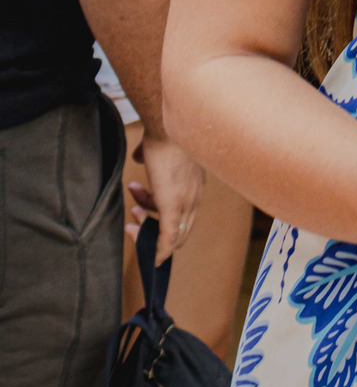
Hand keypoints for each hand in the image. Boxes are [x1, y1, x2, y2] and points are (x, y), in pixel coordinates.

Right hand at [129, 133, 205, 261]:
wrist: (167, 126)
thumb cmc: (161, 133)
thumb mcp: (156, 148)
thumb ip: (149, 155)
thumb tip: (139, 156)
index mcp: (194, 183)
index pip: (185, 212)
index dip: (163, 216)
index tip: (142, 210)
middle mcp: (195, 196)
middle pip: (181, 227)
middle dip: (155, 226)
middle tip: (133, 215)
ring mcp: (186, 202)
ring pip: (172, 233)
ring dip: (147, 229)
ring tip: (131, 207)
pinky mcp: (173, 206)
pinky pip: (169, 238)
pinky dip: (161, 251)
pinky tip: (153, 259)